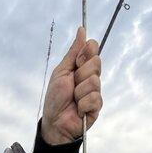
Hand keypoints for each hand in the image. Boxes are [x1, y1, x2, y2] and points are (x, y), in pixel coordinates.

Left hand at [42, 26, 102, 144]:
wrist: (54, 122)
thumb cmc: (55, 98)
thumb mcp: (61, 71)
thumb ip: (73, 52)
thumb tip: (82, 30)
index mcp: (82, 67)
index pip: (93, 48)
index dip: (86, 53)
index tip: (76, 63)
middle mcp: (91, 77)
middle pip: (96, 63)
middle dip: (81, 74)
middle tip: (72, 85)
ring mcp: (95, 92)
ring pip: (94, 82)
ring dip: (79, 92)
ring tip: (73, 100)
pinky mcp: (97, 107)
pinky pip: (94, 98)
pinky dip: (82, 104)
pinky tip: (78, 110)